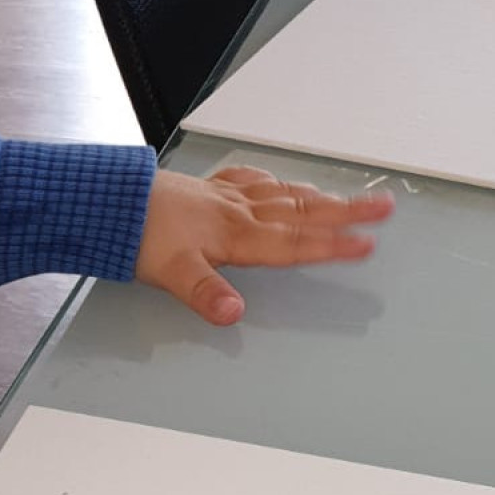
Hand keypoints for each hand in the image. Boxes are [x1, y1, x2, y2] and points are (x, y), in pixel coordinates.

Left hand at [135, 166, 393, 325]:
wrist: (109, 201)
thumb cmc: (138, 235)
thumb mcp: (171, 272)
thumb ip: (205, 293)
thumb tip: (233, 313)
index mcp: (236, 235)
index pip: (296, 243)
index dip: (333, 245)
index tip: (369, 244)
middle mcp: (238, 212)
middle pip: (302, 212)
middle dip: (346, 211)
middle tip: (385, 206)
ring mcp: (223, 198)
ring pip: (283, 194)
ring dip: (319, 196)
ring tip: (349, 196)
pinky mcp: (206, 189)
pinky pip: (251, 181)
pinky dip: (273, 181)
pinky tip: (278, 180)